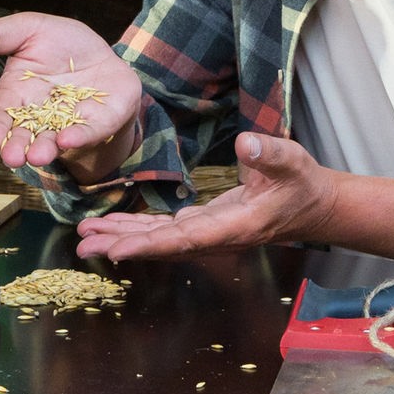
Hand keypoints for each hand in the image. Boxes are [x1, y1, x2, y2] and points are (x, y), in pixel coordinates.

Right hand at [0, 12, 142, 176]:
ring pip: (55, 139)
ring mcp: (71, 121)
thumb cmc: (60, 44)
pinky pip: (92, 130)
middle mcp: (42, 115)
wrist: (102, 53)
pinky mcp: (102, 120)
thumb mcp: (28, 29)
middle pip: (25, 134)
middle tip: (11, 158)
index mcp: (18, 95)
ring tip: (37, 156)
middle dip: (18, 147)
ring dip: (45, 149)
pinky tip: (69, 140)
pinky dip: (80, 135)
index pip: (0, 115)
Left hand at [75, 132, 335, 260]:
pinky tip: (111, 229)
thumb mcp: (292, 161)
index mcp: (234, 227)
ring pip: (158, 240)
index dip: (148, 245)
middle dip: (120, 245)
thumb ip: (270, 153)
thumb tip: (246, 142)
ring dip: (120, 238)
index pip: (184, 239)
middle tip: (81, 245)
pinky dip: (136, 231)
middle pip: (161, 245)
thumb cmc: (302, 183)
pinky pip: (164, 232)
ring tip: (84, 237)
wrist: (313, 206)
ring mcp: (207, 234)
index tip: (115, 251)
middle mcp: (215, 238)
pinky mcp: (202, 226)